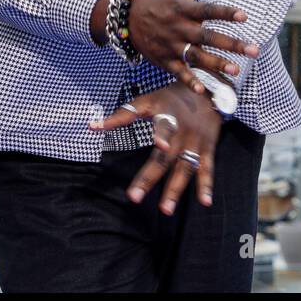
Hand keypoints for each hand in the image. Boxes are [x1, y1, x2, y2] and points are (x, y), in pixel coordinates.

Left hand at [89, 82, 220, 213]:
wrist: (207, 90)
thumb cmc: (170, 98)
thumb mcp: (148, 100)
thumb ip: (123, 115)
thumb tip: (91, 126)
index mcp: (167, 117)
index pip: (163, 127)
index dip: (162, 136)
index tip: (160, 145)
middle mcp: (182, 132)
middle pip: (165, 158)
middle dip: (150, 178)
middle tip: (134, 197)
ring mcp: (195, 143)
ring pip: (185, 168)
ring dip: (175, 189)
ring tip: (166, 210)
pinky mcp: (208, 149)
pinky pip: (207, 169)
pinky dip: (206, 186)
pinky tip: (205, 203)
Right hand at [127, 0, 257, 93]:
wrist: (128, 17)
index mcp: (185, 7)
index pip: (209, 10)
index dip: (226, 13)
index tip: (245, 16)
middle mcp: (179, 27)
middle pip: (208, 37)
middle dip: (231, 44)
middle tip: (254, 50)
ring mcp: (172, 45)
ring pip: (196, 56)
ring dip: (216, 64)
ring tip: (235, 71)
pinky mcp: (165, 60)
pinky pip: (179, 72)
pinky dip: (189, 81)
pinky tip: (204, 91)